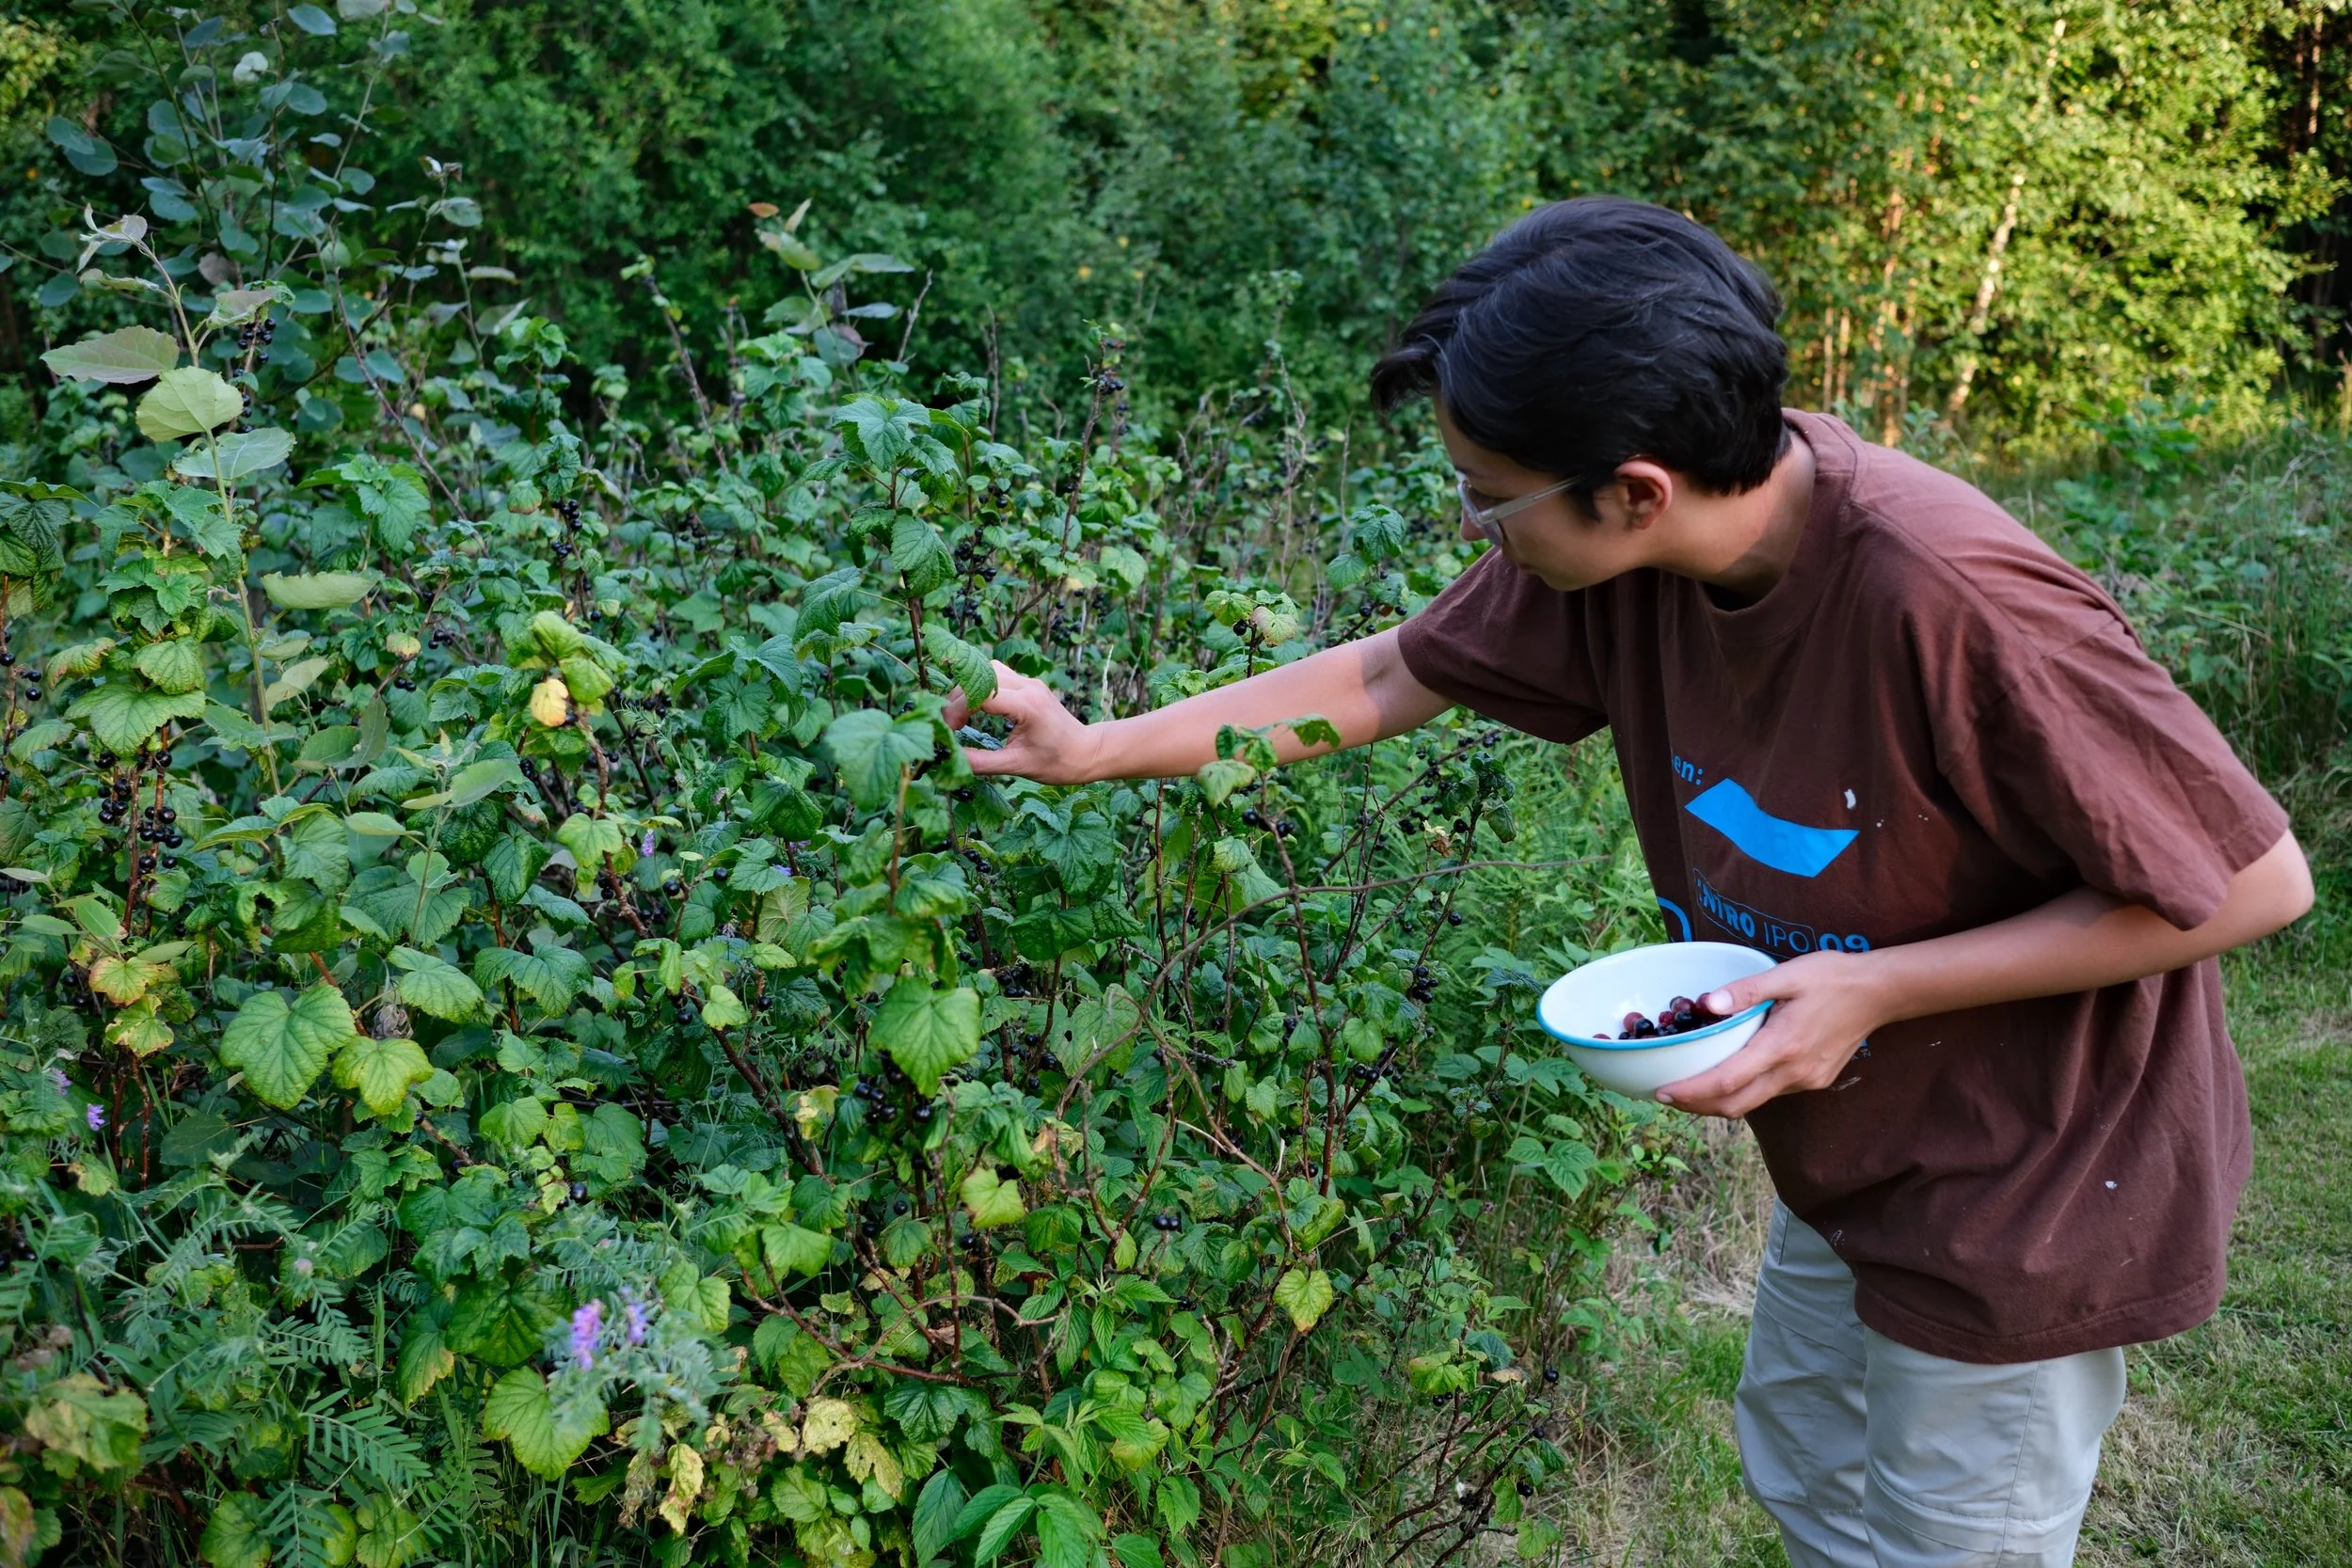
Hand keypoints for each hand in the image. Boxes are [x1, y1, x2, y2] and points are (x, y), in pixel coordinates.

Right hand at [943, 663, 1104, 784]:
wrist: (1087, 752)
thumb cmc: (1057, 762)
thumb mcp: (1017, 766)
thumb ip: (982, 762)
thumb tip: (951, 758)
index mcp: (1027, 705)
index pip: (980, 694)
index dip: (957, 710)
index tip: (950, 730)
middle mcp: (1028, 686)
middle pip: (979, 678)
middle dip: (958, 699)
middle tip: (952, 726)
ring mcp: (1029, 682)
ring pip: (987, 670)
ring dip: (968, 690)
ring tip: (961, 716)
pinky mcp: (1028, 684)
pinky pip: (997, 674)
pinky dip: (981, 688)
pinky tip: (977, 707)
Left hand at [1654, 949, 1893, 1117]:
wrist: (1880, 992)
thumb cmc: (1832, 977)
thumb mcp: (1787, 974)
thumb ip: (1745, 992)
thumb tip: (1705, 1003)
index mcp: (1782, 1047)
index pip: (1727, 1082)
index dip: (1691, 1092)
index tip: (1662, 1093)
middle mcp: (1793, 1073)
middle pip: (1735, 1105)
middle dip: (1697, 1106)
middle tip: (1666, 1096)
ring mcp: (1806, 1081)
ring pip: (1753, 1103)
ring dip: (1720, 1101)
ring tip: (1690, 1086)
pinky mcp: (1815, 1081)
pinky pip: (1771, 1093)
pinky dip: (1745, 1091)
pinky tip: (1731, 1074)